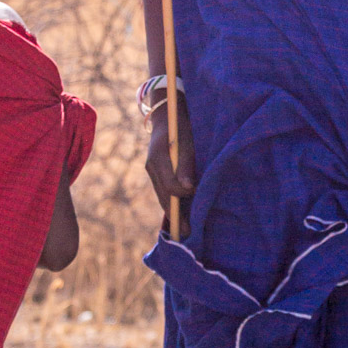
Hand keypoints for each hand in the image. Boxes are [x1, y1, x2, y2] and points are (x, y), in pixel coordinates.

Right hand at [146, 100, 196, 221]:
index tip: (195, 194)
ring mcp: (153, 171)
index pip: (169, 186)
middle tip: (187, 231)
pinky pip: (164, 191)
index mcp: (157, 158)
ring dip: (174, 212)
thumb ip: (186, 165)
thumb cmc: (181, 126)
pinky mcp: (158, 173)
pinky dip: (173, 203)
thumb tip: (188, 189)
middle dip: (176, 215)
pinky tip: (182, 214)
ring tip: (185, 228)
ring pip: (163, 196)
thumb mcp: (187, 142)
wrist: (168, 115)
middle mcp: (152, 167)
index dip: (183, 194)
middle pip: (163, 196)